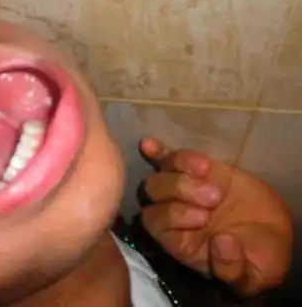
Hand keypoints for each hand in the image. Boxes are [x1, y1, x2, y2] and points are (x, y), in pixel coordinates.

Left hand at [139, 138, 293, 297]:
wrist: (270, 232)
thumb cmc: (256, 258)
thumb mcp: (251, 275)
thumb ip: (233, 270)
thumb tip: (221, 244)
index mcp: (177, 241)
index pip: (158, 225)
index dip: (174, 217)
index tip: (204, 217)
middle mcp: (170, 213)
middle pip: (153, 195)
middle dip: (180, 190)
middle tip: (214, 197)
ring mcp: (178, 188)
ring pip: (161, 173)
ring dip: (180, 169)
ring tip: (208, 170)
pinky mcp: (190, 169)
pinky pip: (165, 158)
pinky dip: (157, 151)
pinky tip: (149, 144)